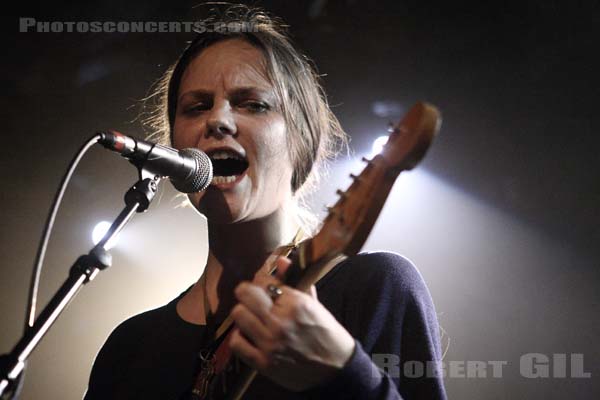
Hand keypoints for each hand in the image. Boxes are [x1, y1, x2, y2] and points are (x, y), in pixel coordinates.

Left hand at [229, 257, 355, 391]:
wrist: (336, 369)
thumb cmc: (326, 333)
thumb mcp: (315, 304)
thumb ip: (296, 282)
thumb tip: (281, 260)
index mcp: (296, 303)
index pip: (264, 282)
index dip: (261, 281)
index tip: (263, 286)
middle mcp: (281, 321)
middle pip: (245, 295)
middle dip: (247, 294)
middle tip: (251, 299)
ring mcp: (270, 343)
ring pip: (238, 315)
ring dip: (243, 314)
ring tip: (252, 317)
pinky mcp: (264, 362)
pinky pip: (237, 343)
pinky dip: (239, 337)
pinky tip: (249, 336)